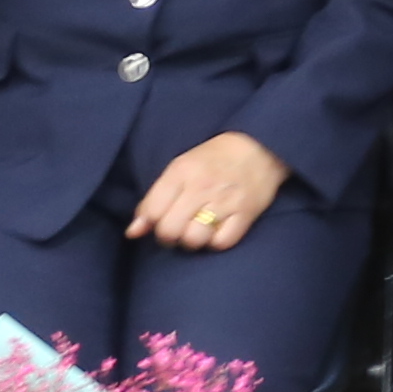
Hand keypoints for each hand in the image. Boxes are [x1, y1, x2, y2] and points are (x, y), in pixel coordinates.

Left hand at [130, 131, 286, 251]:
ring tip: (198, 230)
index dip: (151, 223)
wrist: (260, 148)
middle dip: (170, 236)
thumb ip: (153, 200)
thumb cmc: (213, 160)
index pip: (152, 211)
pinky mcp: (245, 214)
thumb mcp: (180, 169)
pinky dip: (216, 242)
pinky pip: (221, 243)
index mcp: (182, 171)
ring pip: (193, 239)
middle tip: (179, 229)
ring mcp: (224, 201)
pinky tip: (217, 231)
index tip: (161, 220)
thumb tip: (132, 232)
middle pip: (170, 230)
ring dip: (193, 240)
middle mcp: (201, 186)